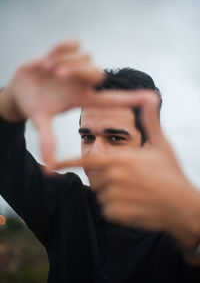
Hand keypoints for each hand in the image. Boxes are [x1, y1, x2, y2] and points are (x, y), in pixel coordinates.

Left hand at [54, 91, 199, 247]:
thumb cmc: (172, 173)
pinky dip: (117, 209)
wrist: (183, 206)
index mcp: (121, 158)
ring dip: (112, 194)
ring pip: (101, 194)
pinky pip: (107, 210)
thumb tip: (150, 96)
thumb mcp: (161, 145)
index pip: (87, 159)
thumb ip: (150, 121)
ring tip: (135, 192)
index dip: (67, 162)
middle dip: (106, 179)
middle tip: (130, 182)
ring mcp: (115, 196)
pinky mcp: (118, 214)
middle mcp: (114, 176)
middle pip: (95, 177)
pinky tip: (135, 205)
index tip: (51, 166)